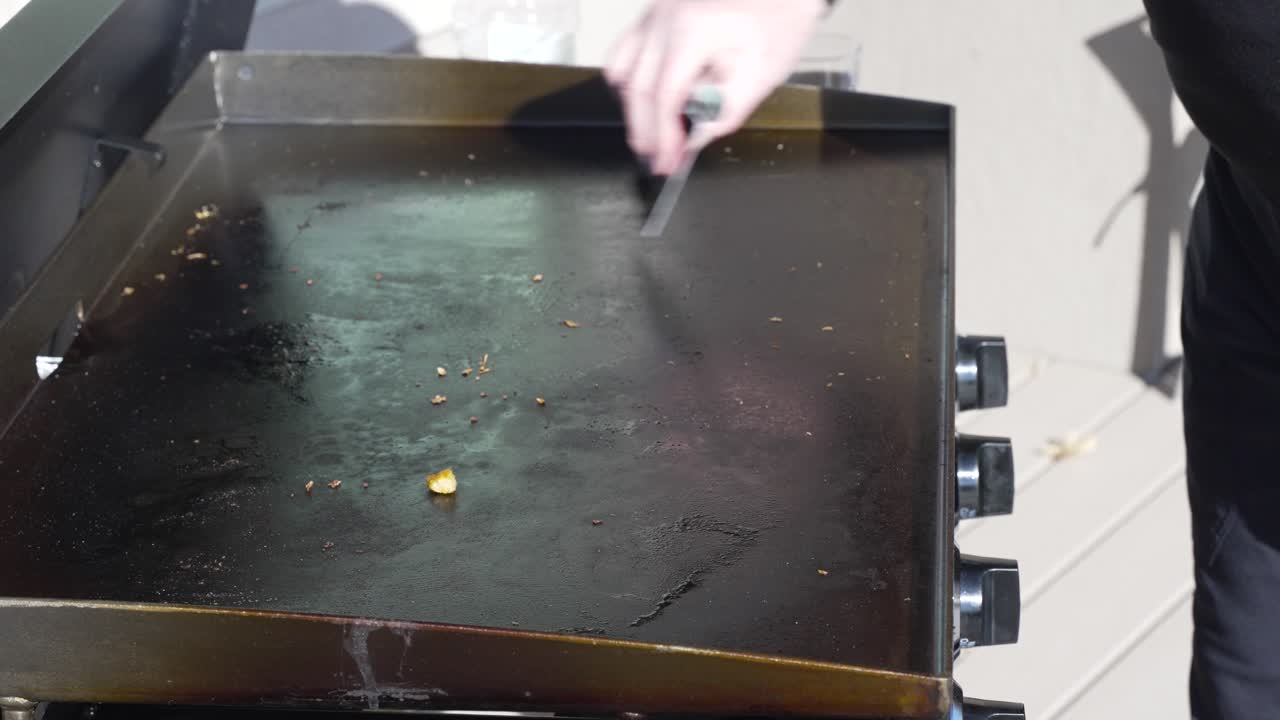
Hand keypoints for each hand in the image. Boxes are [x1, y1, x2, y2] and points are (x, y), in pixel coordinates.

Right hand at [605, 0, 825, 174]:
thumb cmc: (779, 21)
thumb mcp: (762, 75)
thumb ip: (725, 111)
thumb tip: (694, 137)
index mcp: (694, 30)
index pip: (664, 95)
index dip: (662, 137)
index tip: (667, 162)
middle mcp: (666, 17)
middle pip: (637, 87)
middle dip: (645, 132)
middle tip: (657, 159)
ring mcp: (656, 12)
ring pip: (622, 70)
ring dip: (634, 109)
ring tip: (652, 134)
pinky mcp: (654, 13)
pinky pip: (624, 51)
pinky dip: (630, 82)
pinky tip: (647, 101)